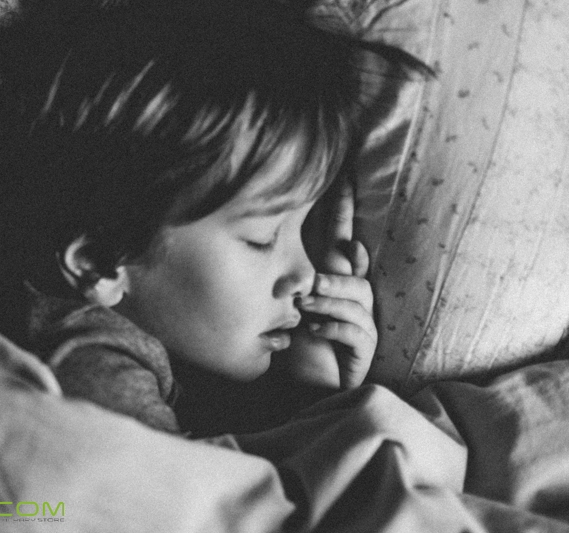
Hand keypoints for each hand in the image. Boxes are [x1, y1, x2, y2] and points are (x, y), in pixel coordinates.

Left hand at [282, 179, 377, 389]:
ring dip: (329, 298)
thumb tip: (281, 252)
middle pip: (355, 269)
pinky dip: (332, 327)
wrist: (297, 388)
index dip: (343, 209)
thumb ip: (286, 276)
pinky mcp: (362, 348)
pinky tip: (312, 330)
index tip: (344, 176)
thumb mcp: (283, 304)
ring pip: (357, 297)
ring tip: (304, 305)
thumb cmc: (290, 343)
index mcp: (331, 279)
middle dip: (337, 269)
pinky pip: (356, 330)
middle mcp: (349, 296)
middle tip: (312, 279)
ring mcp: (360, 321)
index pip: (340, 237)